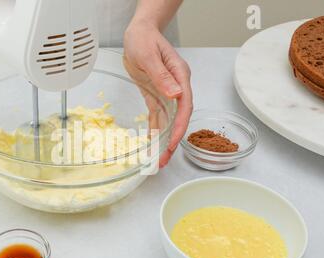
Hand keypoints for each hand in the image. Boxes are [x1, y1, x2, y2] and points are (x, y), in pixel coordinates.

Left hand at [124, 22, 192, 167]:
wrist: (139, 32)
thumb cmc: (144, 39)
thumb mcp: (149, 55)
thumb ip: (162, 76)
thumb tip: (175, 94)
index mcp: (179, 77)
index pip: (184, 106)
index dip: (179, 127)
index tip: (172, 142)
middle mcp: (176, 87)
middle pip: (177, 118)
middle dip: (171, 140)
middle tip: (164, 159)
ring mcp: (166, 92)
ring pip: (167, 120)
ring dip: (162, 139)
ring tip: (157, 158)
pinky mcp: (155, 94)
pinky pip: (156, 115)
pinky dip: (154, 129)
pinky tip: (151, 142)